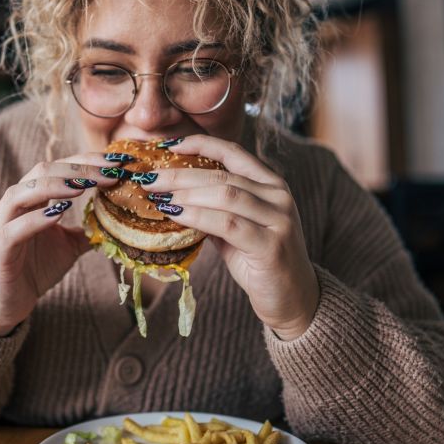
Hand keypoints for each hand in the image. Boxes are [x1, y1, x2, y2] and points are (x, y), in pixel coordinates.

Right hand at [0, 153, 125, 335]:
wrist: (9, 301)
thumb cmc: (37, 267)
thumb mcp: (71, 245)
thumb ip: (89, 229)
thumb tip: (120, 221)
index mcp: (34, 197)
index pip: (61, 167)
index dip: (88, 161)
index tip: (118, 162)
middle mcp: (17, 203)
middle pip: (44, 171)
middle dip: (79, 169)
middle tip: (109, 172)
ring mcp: (4, 223)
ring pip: (22, 192)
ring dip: (54, 185)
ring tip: (83, 186)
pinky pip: (13, 228)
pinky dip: (35, 219)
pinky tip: (58, 213)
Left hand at [137, 135, 318, 339]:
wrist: (294, 298)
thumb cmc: (260, 261)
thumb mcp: (237, 228)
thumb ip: (213, 208)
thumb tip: (170, 194)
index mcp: (271, 184)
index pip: (233, 152)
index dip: (200, 144)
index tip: (168, 145)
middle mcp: (278, 195)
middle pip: (222, 175)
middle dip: (180, 174)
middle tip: (149, 179)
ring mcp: (278, 219)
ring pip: (225, 195)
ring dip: (185, 194)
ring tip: (158, 197)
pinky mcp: (271, 245)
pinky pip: (227, 224)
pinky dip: (197, 216)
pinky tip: (175, 215)